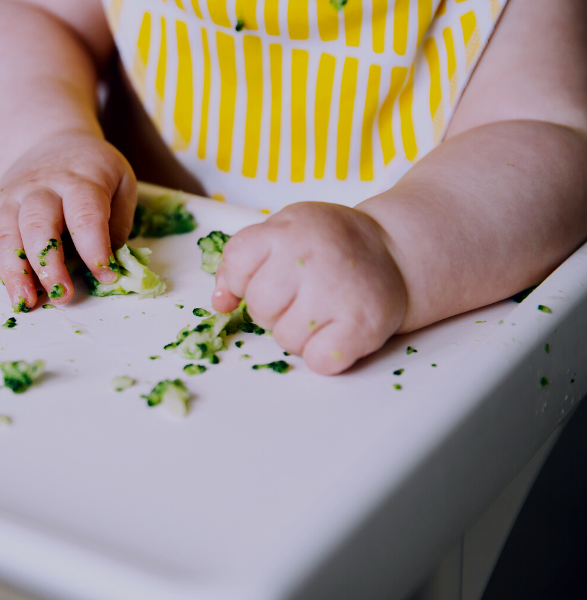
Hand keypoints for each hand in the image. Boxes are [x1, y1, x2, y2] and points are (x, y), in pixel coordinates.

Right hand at [0, 130, 136, 309]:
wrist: (49, 143)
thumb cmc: (91, 171)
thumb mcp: (120, 183)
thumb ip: (118, 224)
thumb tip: (110, 266)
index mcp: (80, 179)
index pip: (85, 214)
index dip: (94, 248)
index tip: (106, 275)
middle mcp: (41, 187)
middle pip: (38, 224)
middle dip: (48, 264)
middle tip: (63, 294)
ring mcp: (13, 199)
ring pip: (6, 234)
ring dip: (15, 272)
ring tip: (26, 301)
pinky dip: (0, 268)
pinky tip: (15, 290)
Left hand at [212, 202, 407, 374]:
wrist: (395, 251)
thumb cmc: (329, 245)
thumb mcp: (283, 231)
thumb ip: (243, 261)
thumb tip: (220, 303)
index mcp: (285, 230)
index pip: (236, 266)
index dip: (244, 280)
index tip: (269, 276)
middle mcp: (308, 257)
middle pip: (259, 308)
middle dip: (274, 309)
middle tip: (303, 294)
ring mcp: (335, 292)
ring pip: (285, 339)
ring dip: (300, 333)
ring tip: (323, 310)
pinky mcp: (361, 326)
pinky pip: (318, 361)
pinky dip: (324, 354)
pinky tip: (338, 329)